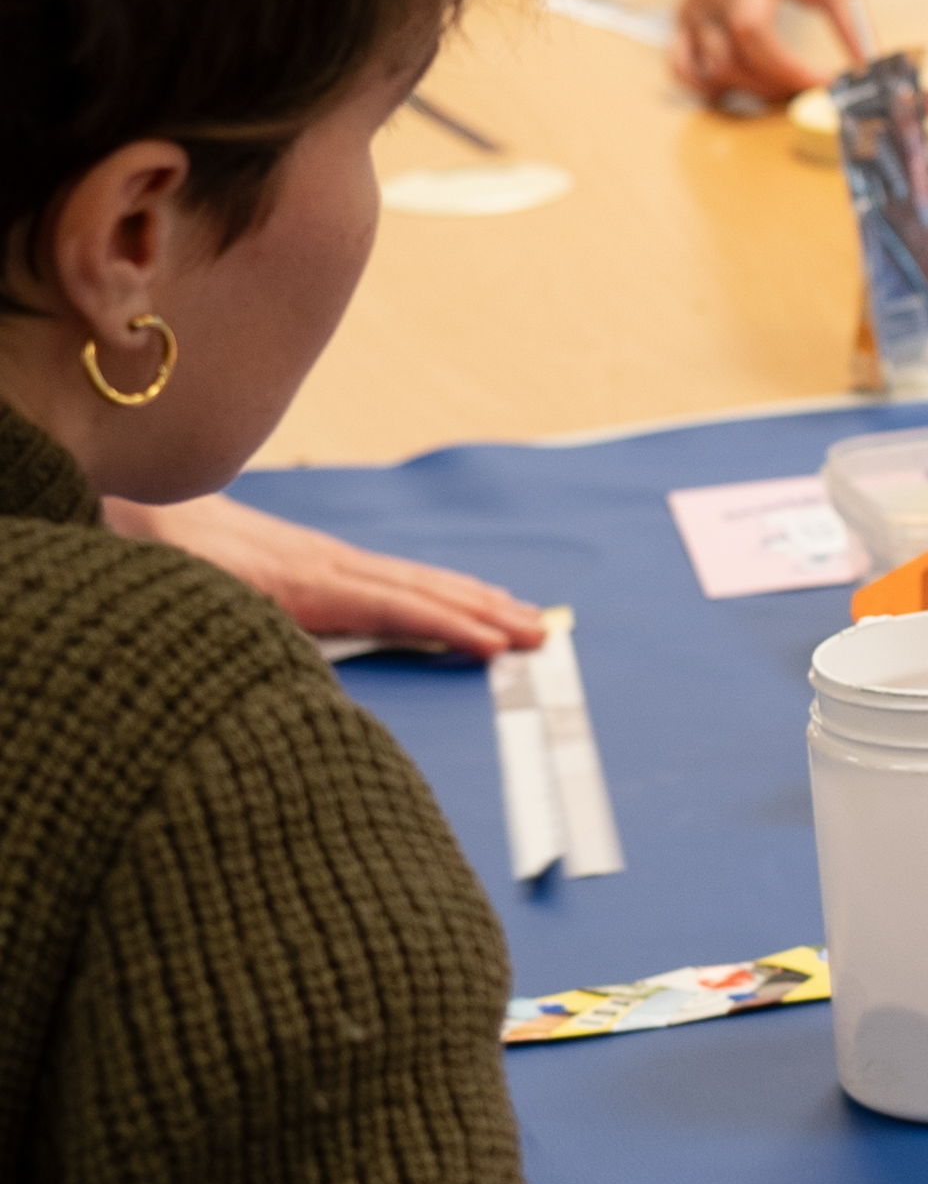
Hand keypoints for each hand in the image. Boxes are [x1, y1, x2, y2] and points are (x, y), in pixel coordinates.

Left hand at [134, 495, 550, 661]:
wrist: (127, 504)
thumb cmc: (161, 566)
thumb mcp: (201, 611)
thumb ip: (253, 639)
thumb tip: (301, 679)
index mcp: (302, 584)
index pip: (392, 606)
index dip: (446, 626)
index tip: (497, 646)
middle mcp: (324, 565)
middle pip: (420, 589)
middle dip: (485, 612)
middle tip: (543, 633)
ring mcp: (322, 557)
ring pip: (414, 579)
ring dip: (473, 598)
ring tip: (525, 615)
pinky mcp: (313, 558)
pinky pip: (393, 576)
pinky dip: (438, 587)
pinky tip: (458, 594)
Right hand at [676, 0, 866, 112]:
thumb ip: (851, 23)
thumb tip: (869, 68)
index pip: (753, 31)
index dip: (788, 68)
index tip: (825, 84)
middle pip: (732, 58)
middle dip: (775, 85)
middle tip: (810, 92)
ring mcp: (694, 4)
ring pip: (708, 68)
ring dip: (747, 91)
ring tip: (782, 88)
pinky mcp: (684, 16)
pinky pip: (681, 64)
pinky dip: (705, 86)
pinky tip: (739, 90)